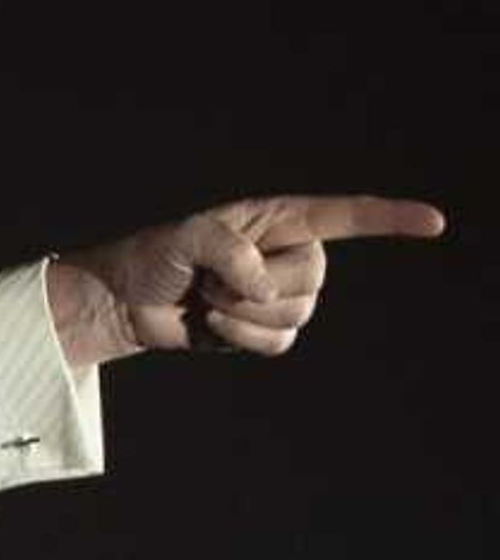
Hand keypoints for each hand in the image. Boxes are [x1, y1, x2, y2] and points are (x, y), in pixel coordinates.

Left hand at [45, 194, 445, 368]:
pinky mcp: (265, 331)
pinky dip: (242, 337)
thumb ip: (228, 250)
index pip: (347, 216)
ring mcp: (281, 295)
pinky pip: (278, 343)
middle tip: (211, 278)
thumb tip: (261, 283)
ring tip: (209, 299)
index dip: (390, 218)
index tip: (433, 222)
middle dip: (256, 284)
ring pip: (297, 313)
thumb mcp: (186, 237)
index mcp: (281, 220)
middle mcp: (291, 255)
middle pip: (313, 278)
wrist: (128, 302)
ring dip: (243, 312)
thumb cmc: (156, 257)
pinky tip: (213, 325)